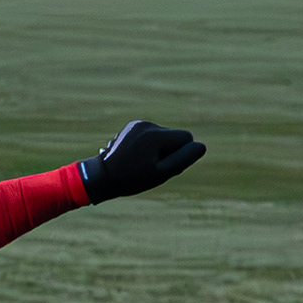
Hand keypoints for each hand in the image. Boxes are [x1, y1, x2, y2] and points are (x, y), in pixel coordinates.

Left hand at [79, 120, 203, 201]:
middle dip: (170, 151)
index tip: (162, 166)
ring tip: (141, 163)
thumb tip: (201, 146)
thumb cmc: (132, 179)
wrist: (102, 176)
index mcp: (155, 135)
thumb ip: (183, 159)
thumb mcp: (161, 173)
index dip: (180, 155)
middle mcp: (147, 124)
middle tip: (150, 167)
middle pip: (176, 136)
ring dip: (159, 149)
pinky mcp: (133, 126)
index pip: (187, 138)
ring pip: (165, 136)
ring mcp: (139, 123)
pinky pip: (153, 134)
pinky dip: (150, 145)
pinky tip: (136, 156)